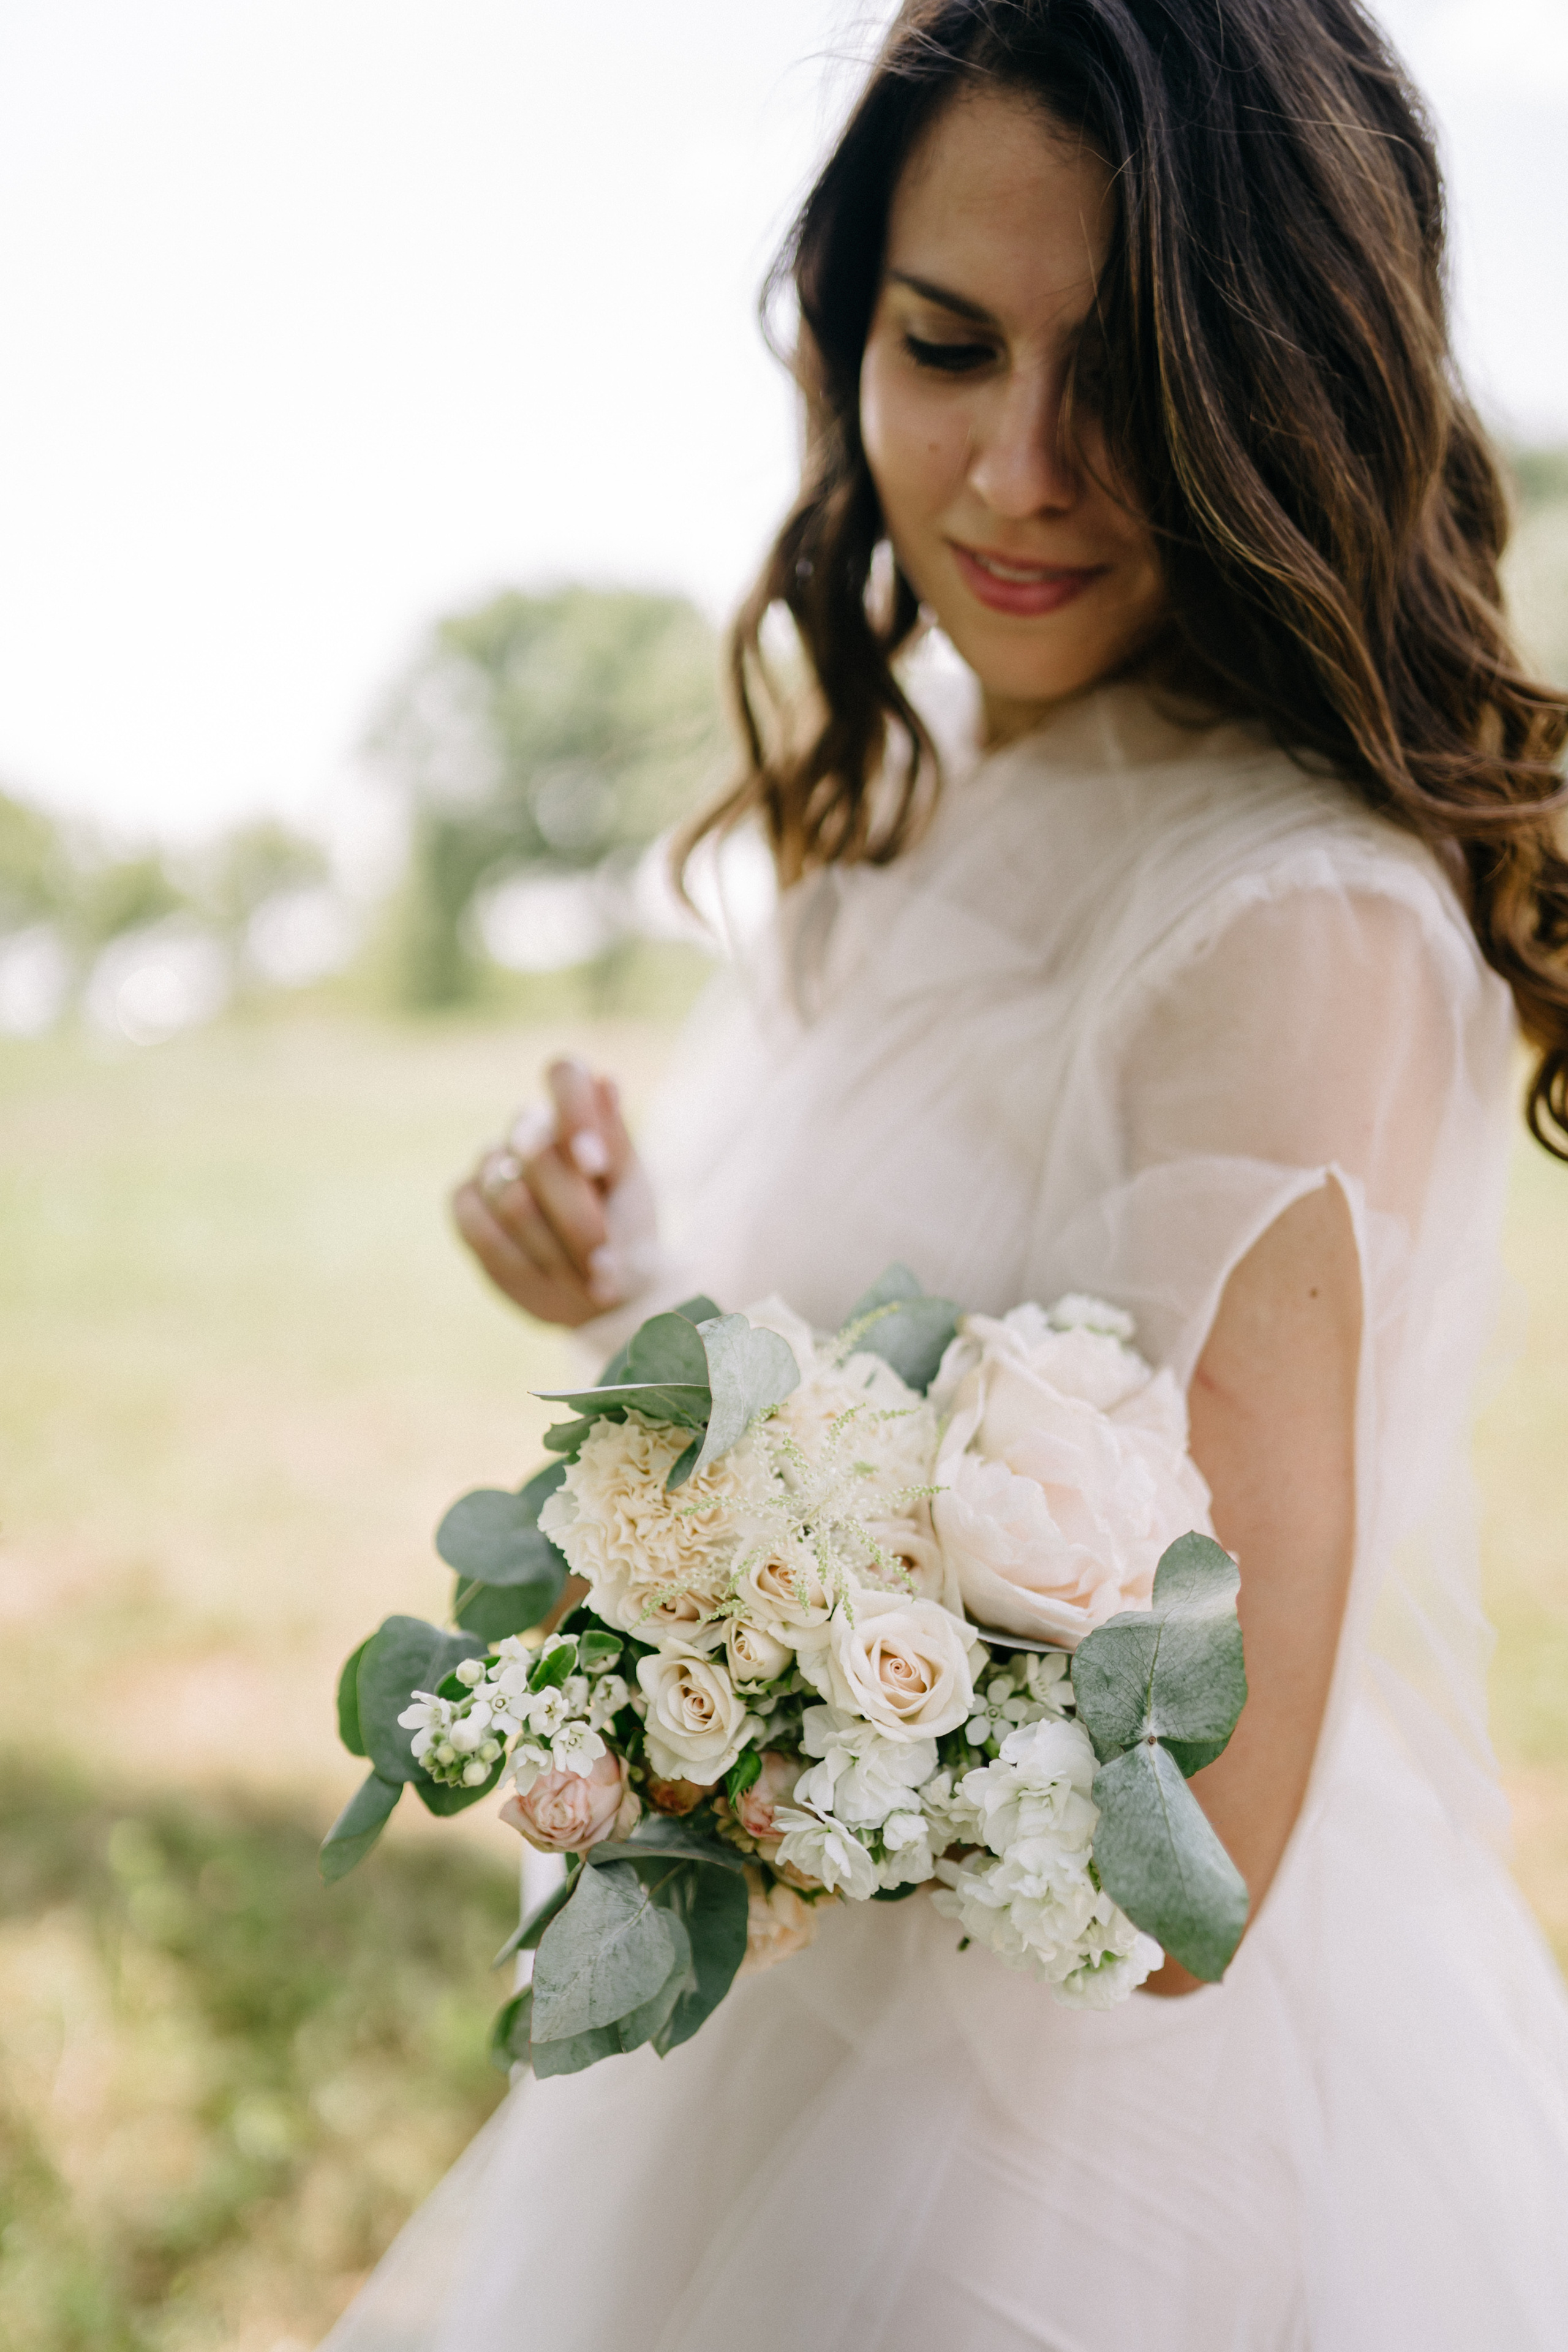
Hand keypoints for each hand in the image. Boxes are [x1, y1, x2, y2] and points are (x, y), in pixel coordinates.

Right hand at [450, 1058, 656, 1328]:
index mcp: (575, 1117)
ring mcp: (491, 1166)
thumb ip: (612, 1140)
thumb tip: (605, 1079)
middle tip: (607, 1260)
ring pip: (509, 1196)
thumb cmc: (628, 1234)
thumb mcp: (633, 1191)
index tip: (596, 1166)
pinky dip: (516, 1258)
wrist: (606, 1294)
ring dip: (555, 1248)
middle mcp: (529, 1131)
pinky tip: (545, 1278)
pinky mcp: (466, 1202)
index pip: (564, 1075)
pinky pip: (474, 1220)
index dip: (575, 1115)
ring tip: (590, 1282)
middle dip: (576, 1216)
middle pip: (535, 1150)